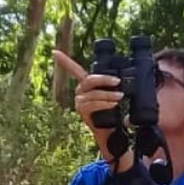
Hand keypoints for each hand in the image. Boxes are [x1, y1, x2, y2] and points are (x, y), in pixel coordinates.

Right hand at [51, 50, 128, 166]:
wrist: (113, 133)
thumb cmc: (115, 113)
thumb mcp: (117, 96)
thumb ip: (117, 87)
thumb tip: (129, 80)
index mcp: (87, 85)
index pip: (74, 70)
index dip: (64, 61)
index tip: (54, 51)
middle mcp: (80, 92)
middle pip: (88, 79)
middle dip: (104, 79)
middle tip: (118, 81)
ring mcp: (80, 102)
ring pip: (92, 93)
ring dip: (107, 94)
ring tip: (120, 97)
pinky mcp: (82, 112)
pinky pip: (91, 104)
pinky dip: (103, 103)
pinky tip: (112, 105)